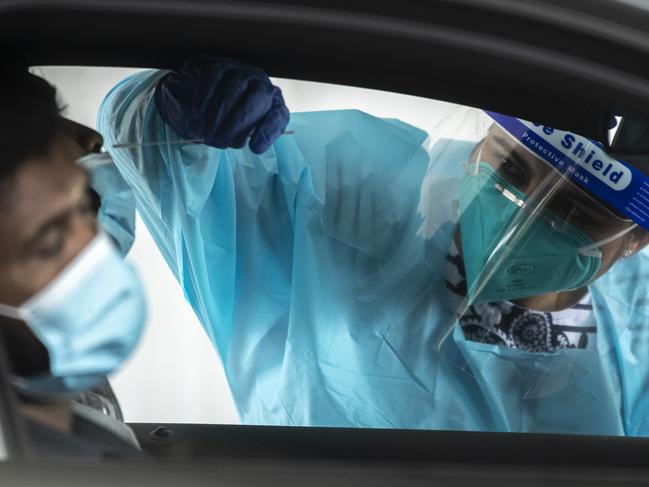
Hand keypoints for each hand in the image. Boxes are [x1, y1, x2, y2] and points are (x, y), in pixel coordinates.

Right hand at [154, 55, 289, 153]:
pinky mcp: (218, 67)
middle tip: (221, 142)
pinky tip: (199, 114)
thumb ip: (241, 136)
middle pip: (254, 103)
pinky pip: (212, 83)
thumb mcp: (239, 130)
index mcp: (273, 103)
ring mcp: (240, 73)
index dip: (268, 132)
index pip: (278, 115)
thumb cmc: (227, 115)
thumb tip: (233, 142)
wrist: (202, 89)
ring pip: (230, 94)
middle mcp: (261, 84)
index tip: (255, 148)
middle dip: (236, 125)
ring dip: (217, 118)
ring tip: (208, 134)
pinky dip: (204, 101)